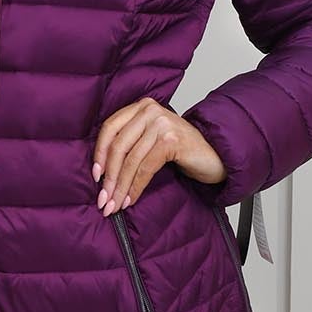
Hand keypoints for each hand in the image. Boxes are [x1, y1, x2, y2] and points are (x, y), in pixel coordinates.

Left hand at [91, 97, 226, 214]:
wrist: (215, 156)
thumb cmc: (182, 150)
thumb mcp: (151, 140)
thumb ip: (131, 144)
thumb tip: (101, 172)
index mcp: (141, 107)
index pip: (110, 128)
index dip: (100, 154)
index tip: (95, 176)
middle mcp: (150, 111)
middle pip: (118, 146)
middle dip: (109, 177)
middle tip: (103, 200)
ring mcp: (162, 124)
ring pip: (131, 160)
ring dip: (120, 187)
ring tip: (114, 205)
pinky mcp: (171, 140)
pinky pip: (145, 168)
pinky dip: (135, 187)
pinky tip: (130, 200)